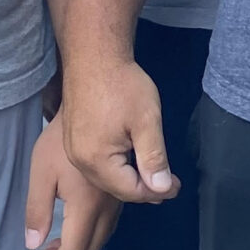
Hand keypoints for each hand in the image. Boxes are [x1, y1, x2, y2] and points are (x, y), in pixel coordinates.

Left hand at [24, 108, 120, 249]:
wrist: (93, 110)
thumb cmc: (60, 140)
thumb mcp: (41, 172)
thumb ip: (37, 210)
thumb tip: (32, 244)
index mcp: (87, 205)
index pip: (77, 248)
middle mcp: (108, 207)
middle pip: (93, 247)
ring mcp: (117, 200)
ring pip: (104, 237)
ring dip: (82, 247)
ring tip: (57, 245)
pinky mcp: (120, 191)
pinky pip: (110, 223)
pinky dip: (93, 234)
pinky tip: (77, 226)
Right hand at [63, 55, 180, 206]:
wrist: (93, 57)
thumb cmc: (122, 85)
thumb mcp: (147, 121)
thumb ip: (154, 158)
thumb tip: (162, 190)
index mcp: (96, 160)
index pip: (131, 191)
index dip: (157, 192)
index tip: (176, 186)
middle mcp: (80, 161)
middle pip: (116, 188)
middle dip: (144, 189)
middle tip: (168, 183)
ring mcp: (73, 151)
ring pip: (106, 179)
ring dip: (130, 180)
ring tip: (154, 174)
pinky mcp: (73, 141)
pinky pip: (96, 165)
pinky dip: (116, 168)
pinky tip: (131, 160)